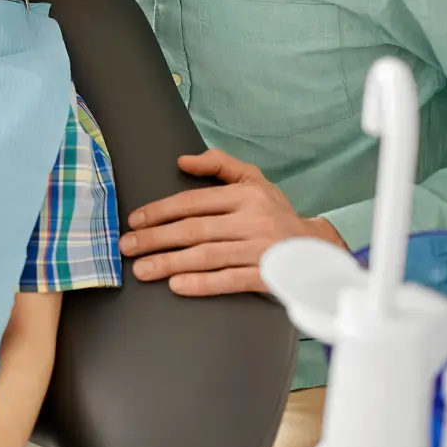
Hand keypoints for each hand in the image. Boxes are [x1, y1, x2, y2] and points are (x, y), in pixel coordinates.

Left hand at [119, 149, 347, 295]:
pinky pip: (231, 280)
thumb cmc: (277, 212)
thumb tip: (181, 160)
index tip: (135, 221)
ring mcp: (261, 250)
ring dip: (170, 263)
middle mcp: (253, 220)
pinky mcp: (269, 276)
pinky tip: (177, 286)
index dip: (160, 211)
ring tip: (142, 270)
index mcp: (246, 195)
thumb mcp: (254, 180)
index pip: (193, 202)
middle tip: (127, 246)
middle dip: (156, 239)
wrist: (319, 247)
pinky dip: (203, 284)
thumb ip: (219, 164)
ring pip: (207, 256)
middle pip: (194, 230)